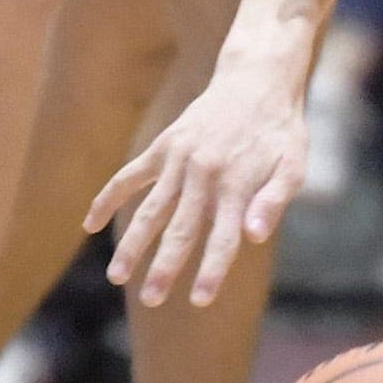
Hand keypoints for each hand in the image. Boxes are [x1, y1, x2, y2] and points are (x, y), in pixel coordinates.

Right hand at [85, 62, 310, 307]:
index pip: (223, 239)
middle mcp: (204, 176)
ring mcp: (178, 161)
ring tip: (118, 277)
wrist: (256, 81)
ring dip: (133, 245)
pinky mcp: (162, 148)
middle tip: (150, 300)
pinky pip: (129, 177)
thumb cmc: (281, 131)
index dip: (211, 272)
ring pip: (149, 211)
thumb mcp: (294, 164)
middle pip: (181, 231)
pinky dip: (107, 198)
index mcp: (238, 185)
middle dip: (164, 268)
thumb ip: (274, 201)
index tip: (198, 301)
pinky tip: (88, 224)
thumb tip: (256, 237)